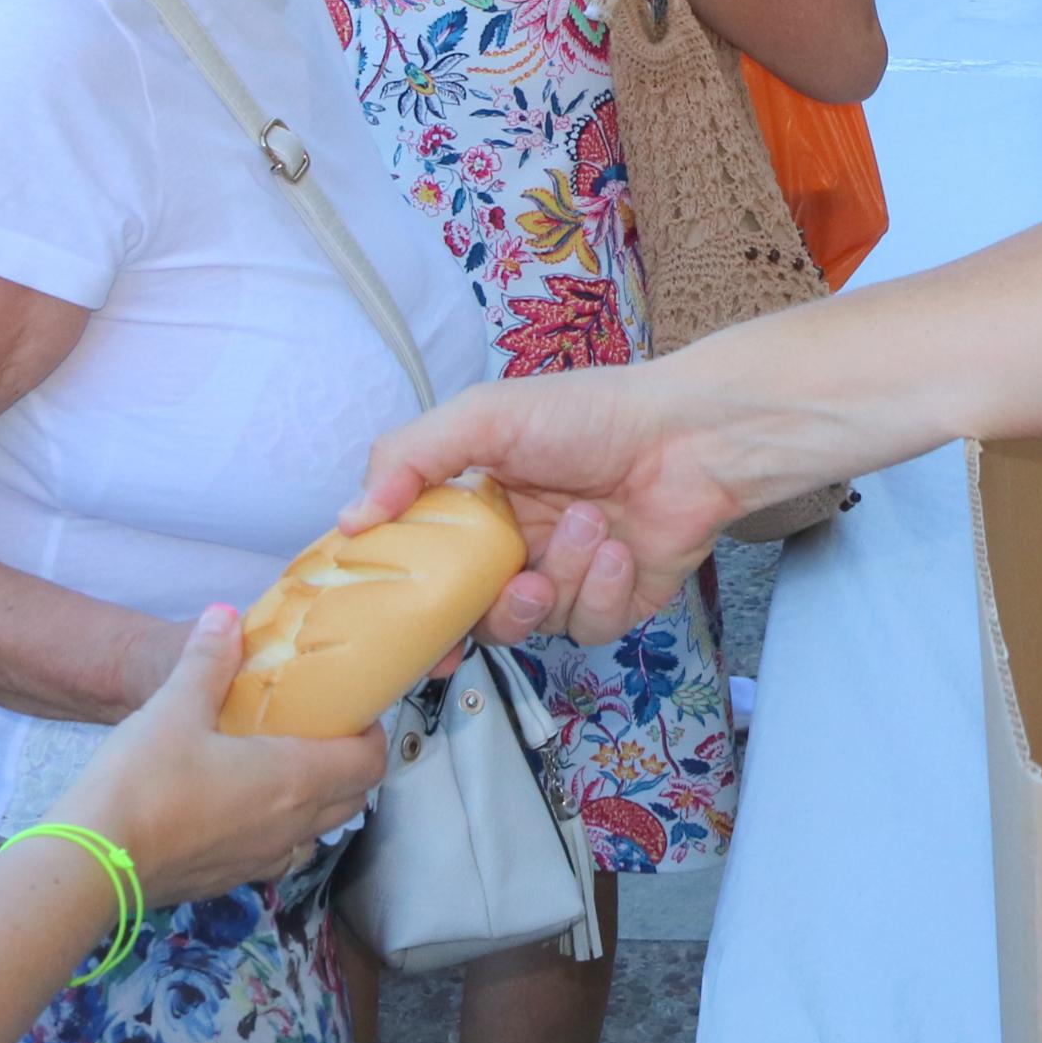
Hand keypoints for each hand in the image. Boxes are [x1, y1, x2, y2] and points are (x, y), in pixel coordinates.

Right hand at [49, 606, 389, 903]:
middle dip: (349, 767)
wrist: (90, 866)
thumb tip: (224, 614)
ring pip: (313, 835)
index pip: (368, 763)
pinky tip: (239, 810)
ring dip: (315, 804)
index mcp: (294, 779)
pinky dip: (275, 833)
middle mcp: (289, 827)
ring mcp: (258, 862)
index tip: (353, 711)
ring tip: (284, 770)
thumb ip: (207, 660)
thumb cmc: (143, 781)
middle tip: (321, 733)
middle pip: (350, 800)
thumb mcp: (174, 707)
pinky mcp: (225, 884)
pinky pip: (274, 857)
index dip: (371, 736)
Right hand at [348, 363, 750, 648]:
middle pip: (470, 613)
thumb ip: (408, 458)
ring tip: (593, 522)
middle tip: (516, 581)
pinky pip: (585, 628)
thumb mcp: (485, 417)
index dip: (405, 598)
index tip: (392, 622)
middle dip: (491, 606)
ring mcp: (562, 580)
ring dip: (562, 576)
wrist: (692, 434)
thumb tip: (349, 521)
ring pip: (529, 623)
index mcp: (476, 508)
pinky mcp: (612, 605)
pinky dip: (601, 589)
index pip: (421, 567)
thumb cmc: (590, 415)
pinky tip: (620, 548)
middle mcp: (514, 548)